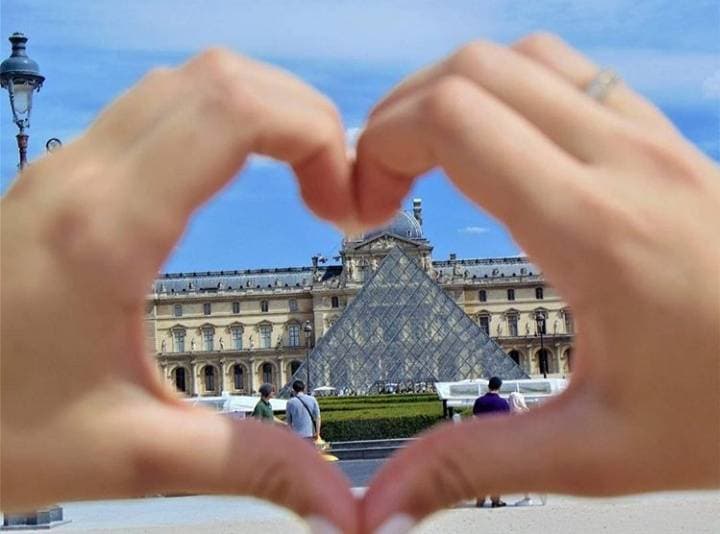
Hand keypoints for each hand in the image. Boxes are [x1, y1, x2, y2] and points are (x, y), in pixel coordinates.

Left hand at [0, 49, 358, 532]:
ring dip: (259, 113)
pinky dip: (218, 122)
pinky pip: (155, 109)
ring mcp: (64, 169)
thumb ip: (248, 464)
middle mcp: (81, 177)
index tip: (342, 202)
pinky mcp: (59, 179)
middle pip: (219, 77)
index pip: (233, 110)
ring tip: (298, 178)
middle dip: (301, 118)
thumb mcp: (129, 456)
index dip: (314, 134)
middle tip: (332, 190)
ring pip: (184, 83)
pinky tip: (235, 177)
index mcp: (106, 230)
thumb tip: (339, 504)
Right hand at [354, 33, 719, 531]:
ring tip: (429, 160)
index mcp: (593, 230)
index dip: (381, 145)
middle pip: (473, 72)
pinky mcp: (666, 143)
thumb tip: (381, 507)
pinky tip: (500, 151)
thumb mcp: (595, 451)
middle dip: (400, 118)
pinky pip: (571, 75)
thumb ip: (473, 466)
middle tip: (382, 187)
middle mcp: (623, 162)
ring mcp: (652, 141)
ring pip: (521, 58)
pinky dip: (510, 90)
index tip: (363, 207)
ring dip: (455, 95)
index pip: (454, 120)